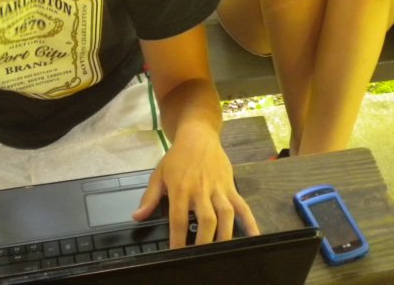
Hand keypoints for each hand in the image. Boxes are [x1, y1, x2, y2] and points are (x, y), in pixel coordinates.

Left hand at [132, 128, 259, 247]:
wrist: (198, 135)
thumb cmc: (177, 157)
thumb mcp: (159, 174)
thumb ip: (149, 197)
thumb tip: (137, 217)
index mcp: (181, 188)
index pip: (179, 218)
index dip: (177, 238)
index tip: (176, 254)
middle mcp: (201, 190)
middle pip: (206, 218)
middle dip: (204, 240)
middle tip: (201, 258)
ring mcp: (219, 189)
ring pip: (225, 214)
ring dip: (225, 234)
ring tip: (223, 252)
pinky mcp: (231, 187)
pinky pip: (243, 206)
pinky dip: (250, 222)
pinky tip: (255, 237)